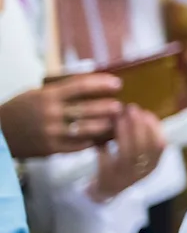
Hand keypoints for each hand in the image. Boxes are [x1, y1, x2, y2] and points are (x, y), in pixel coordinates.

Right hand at [0, 73, 121, 158]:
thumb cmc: (19, 110)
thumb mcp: (36, 94)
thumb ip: (60, 91)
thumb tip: (90, 85)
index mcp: (48, 96)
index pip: (80, 86)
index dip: (101, 84)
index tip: (117, 84)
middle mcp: (51, 113)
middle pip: (87, 109)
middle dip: (107, 107)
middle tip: (120, 106)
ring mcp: (51, 132)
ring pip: (85, 129)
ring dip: (104, 126)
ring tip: (115, 123)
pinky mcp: (51, 149)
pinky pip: (77, 145)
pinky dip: (90, 141)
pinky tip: (100, 138)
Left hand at [88, 104, 164, 201]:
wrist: (106, 191)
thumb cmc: (125, 166)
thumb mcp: (140, 156)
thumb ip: (143, 138)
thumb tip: (141, 112)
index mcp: (153, 164)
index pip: (160, 144)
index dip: (154, 127)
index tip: (146, 112)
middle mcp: (141, 172)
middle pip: (144, 147)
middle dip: (138, 124)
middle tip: (131, 109)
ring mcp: (124, 177)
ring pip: (127, 153)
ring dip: (123, 132)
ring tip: (118, 118)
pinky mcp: (107, 180)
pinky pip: (106, 160)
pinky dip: (103, 147)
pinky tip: (100, 138)